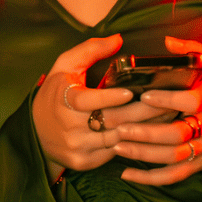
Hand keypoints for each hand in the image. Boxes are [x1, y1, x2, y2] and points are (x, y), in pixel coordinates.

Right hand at [32, 34, 172, 182]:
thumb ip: (90, 50)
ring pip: (117, 139)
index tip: (130, 91)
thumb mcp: (65, 65)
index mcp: (63, 100)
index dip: (109, 98)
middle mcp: (69, 127)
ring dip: (144, 129)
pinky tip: (151, 134)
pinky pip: (114, 153)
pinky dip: (133, 144)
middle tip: (165, 102)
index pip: (87, 101)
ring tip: (166, 116)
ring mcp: (76, 147)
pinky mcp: (83, 162)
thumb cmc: (55, 93)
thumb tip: (118, 39)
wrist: (36, 132)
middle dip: (141, 112)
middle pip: (111, 120)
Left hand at [112, 36, 201, 184]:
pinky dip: (151, 178)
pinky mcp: (200, 163)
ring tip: (117, 146)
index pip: (189, 102)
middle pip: (176, 134)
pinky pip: (175, 175)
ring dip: (144, 154)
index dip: (166, 101)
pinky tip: (127, 174)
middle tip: (120, 127)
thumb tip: (167, 41)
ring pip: (173, 157)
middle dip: (146, 133)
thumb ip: (193, 49)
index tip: (143, 96)